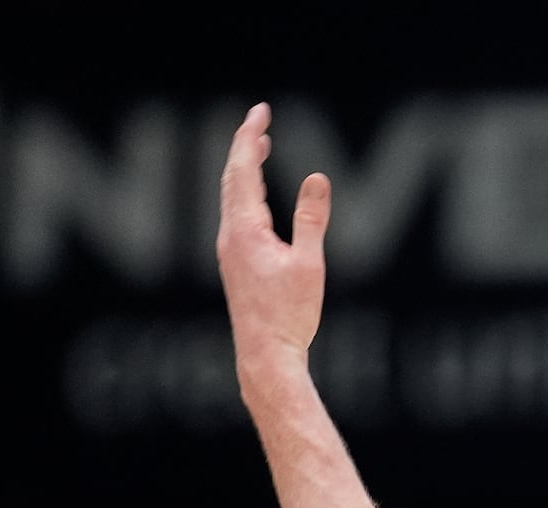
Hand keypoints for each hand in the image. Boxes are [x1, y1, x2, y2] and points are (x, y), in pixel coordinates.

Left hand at [216, 102, 330, 391]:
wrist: (265, 356)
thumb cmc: (289, 316)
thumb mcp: (309, 266)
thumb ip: (312, 220)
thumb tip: (318, 178)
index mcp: (245, 231)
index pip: (243, 170)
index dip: (250, 137)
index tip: (260, 111)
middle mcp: (230, 237)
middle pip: (231, 178)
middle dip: (245, 146)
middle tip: (260, 121)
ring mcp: (229, 251)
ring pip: (230, 197)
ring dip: (244, 169)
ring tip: (259, 149)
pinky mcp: (235, 265)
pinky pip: (235, 214)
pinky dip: (245, 192)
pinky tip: (256, 197)